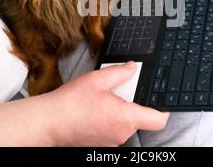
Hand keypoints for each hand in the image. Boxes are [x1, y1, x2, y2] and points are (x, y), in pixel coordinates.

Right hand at [44, 62, 169, 146]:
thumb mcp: (97, 79)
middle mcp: (121, 133)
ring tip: (101, 101)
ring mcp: (111, 141)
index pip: (158, 120)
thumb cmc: (70, 103)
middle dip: (132, 103)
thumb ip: (119, 72)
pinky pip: (113, 130)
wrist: (50, 122)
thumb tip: (132, 68)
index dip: (163, 110)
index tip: (160, 102)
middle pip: (140, 119)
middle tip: (117, 92)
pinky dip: (109, 120)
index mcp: (125, 117)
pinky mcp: (102, 144)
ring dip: (119, 112)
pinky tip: (95, 110)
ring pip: (125, 124)